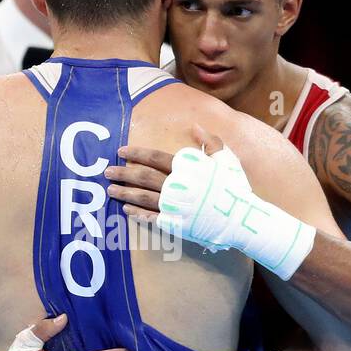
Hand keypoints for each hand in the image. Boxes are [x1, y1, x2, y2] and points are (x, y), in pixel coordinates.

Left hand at [105, 123, 223, 225]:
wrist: (242, 218)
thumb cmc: (234, 187)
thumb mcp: (226, 159)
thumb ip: (210, 142)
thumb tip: (196, 126)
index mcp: (187, 168)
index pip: (154, 158)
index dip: (136, 153)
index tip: (122, 151)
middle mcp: (177, 186)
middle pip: (143, 177)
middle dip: (123, 173)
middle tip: (107, 171)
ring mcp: (175, 207)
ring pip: (143, 197)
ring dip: (124, 193)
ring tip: (110, 190)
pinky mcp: (176, 225)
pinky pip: (152, 218)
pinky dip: (138, 213)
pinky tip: (126, 209)